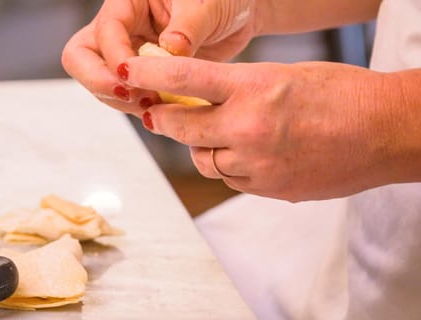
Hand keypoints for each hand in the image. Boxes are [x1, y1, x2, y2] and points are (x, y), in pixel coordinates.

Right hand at [62, 0, 261, 115]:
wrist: (242, 16)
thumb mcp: (208, 4)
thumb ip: (188, 25)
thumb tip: (169, 48)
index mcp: (127, 2)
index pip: (104, 32)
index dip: (114, 57)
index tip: (132, 77)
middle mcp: (120, 28)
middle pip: (80, 58)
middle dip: (99, 82)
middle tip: (129, 97)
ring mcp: (127, 54)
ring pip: (101, 83)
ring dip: (123, 101)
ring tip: (156, 106)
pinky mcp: (142, 77)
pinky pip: (127, 98)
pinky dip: (142, 108)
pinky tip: (165, 111)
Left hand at [123, 56, 417, 200]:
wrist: (389, 132)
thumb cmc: (342, 93)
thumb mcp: (283, 74)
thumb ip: (236, 87)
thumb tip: (196, 97)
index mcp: (254, 88)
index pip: (185, 79)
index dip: (149, 76)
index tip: (126, 73)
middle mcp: (249, 128)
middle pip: (180, 127)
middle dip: (162, 118)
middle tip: (155, 111)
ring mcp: (258, 164)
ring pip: (202, 158)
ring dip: (200, 145)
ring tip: (218, 130)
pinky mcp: (269, 189)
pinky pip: (229, 178)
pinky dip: (228, 165)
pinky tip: (246, 152)